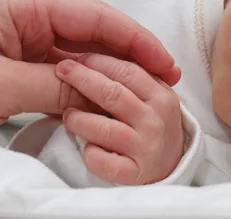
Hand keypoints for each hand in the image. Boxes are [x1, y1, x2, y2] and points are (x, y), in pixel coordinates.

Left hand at [0, 0, 180, 122]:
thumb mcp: (0, 84)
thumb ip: (54, 88)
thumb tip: (97, 99)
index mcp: (24, 6)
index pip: (97, 16)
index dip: (137, 40)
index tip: (163, 62)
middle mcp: (29, 19)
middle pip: (95, 32)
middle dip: (131, 55)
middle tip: (164, 76)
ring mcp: (23, 41)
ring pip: (82, 54)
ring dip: (112, 73)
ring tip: (144, 90)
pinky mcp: (18, 64)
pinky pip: (62, 72)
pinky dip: (85, 87)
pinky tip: (105, 101)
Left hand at [56, 54, 183, 184]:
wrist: (168, 170)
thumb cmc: (148, 123)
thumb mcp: (146, 95)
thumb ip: (124, 77)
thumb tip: (77, 62)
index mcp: (162, 94)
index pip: (131, 69)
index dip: (100, 60)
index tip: (77, 57)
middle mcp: (159, 118)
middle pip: (116, 94)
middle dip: (84, 81)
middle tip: (61, 71)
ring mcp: (148, 146)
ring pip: (106, 128)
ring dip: (80, 120)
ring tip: (69, 115)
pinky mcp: (136, 173)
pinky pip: (105, 163)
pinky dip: (89, 154)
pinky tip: (86, 147)